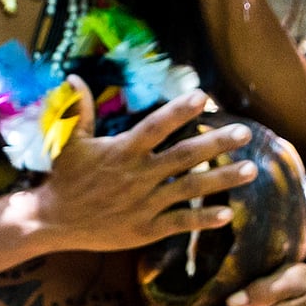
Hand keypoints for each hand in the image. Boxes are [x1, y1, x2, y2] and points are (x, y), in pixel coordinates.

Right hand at [16, 91, 257, 253]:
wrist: (54, 222)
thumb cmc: (64, 177)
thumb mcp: (67, 141)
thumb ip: (77, 110)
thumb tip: (74, 77)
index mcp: (121, 152)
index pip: (155, 127)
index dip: (179, 112)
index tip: (204, 96)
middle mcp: (137, 176)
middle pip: (184, 157)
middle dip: (216, 144)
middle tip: (245, 132)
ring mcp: (144, 204)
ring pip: (190, 189)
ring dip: (223, 179)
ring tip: (252, 170)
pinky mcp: (146, 228)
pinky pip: (180, 222)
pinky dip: (204, 218)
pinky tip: (228, 214)